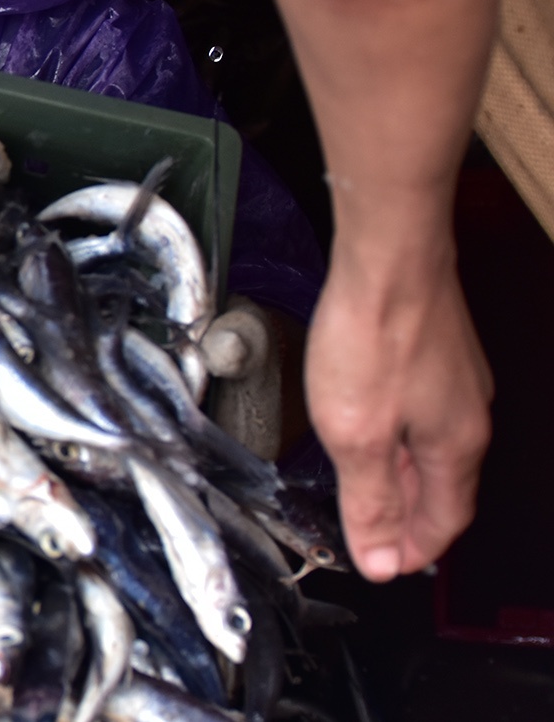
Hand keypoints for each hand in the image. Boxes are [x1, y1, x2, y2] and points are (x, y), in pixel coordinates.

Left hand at [305, 227, 492, 580]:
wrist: (388, 257)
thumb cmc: (375, 334)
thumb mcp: (356, 434)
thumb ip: (369, 500)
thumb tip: (382, 559)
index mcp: (455, 445)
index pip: (444, 519)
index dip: (415, 548)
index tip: (390, 565)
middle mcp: (467, 413)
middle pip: (441, 483)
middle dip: (409, 514)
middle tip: (378, 533)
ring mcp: (455, 377)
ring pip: (431, 444)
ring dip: (400, 472)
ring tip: (368, 485)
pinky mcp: (434, 348)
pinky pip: (421, 409)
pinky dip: (397, 432)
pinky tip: (369, 421)